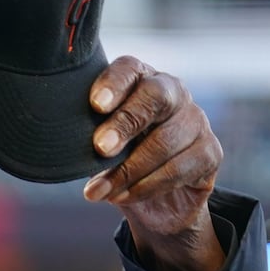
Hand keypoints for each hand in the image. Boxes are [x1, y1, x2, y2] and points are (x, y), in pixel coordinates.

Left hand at [83, 56, 224, 270]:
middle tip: (99, 148)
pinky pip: (180, 169)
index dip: (113, 83)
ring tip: (98, 191)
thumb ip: (87, 132)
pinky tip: (122, 197)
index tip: (95, 104)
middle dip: (125, 123)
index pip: (129, 69)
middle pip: (155, 97)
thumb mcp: (98, 143)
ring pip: (165, 141)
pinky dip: (146, 187)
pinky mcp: (211, 152)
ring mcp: (196, 120)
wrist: (155, 201)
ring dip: (128, 171)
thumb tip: (58, 136)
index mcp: (141, 79)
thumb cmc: (120, 159)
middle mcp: (174, 92)